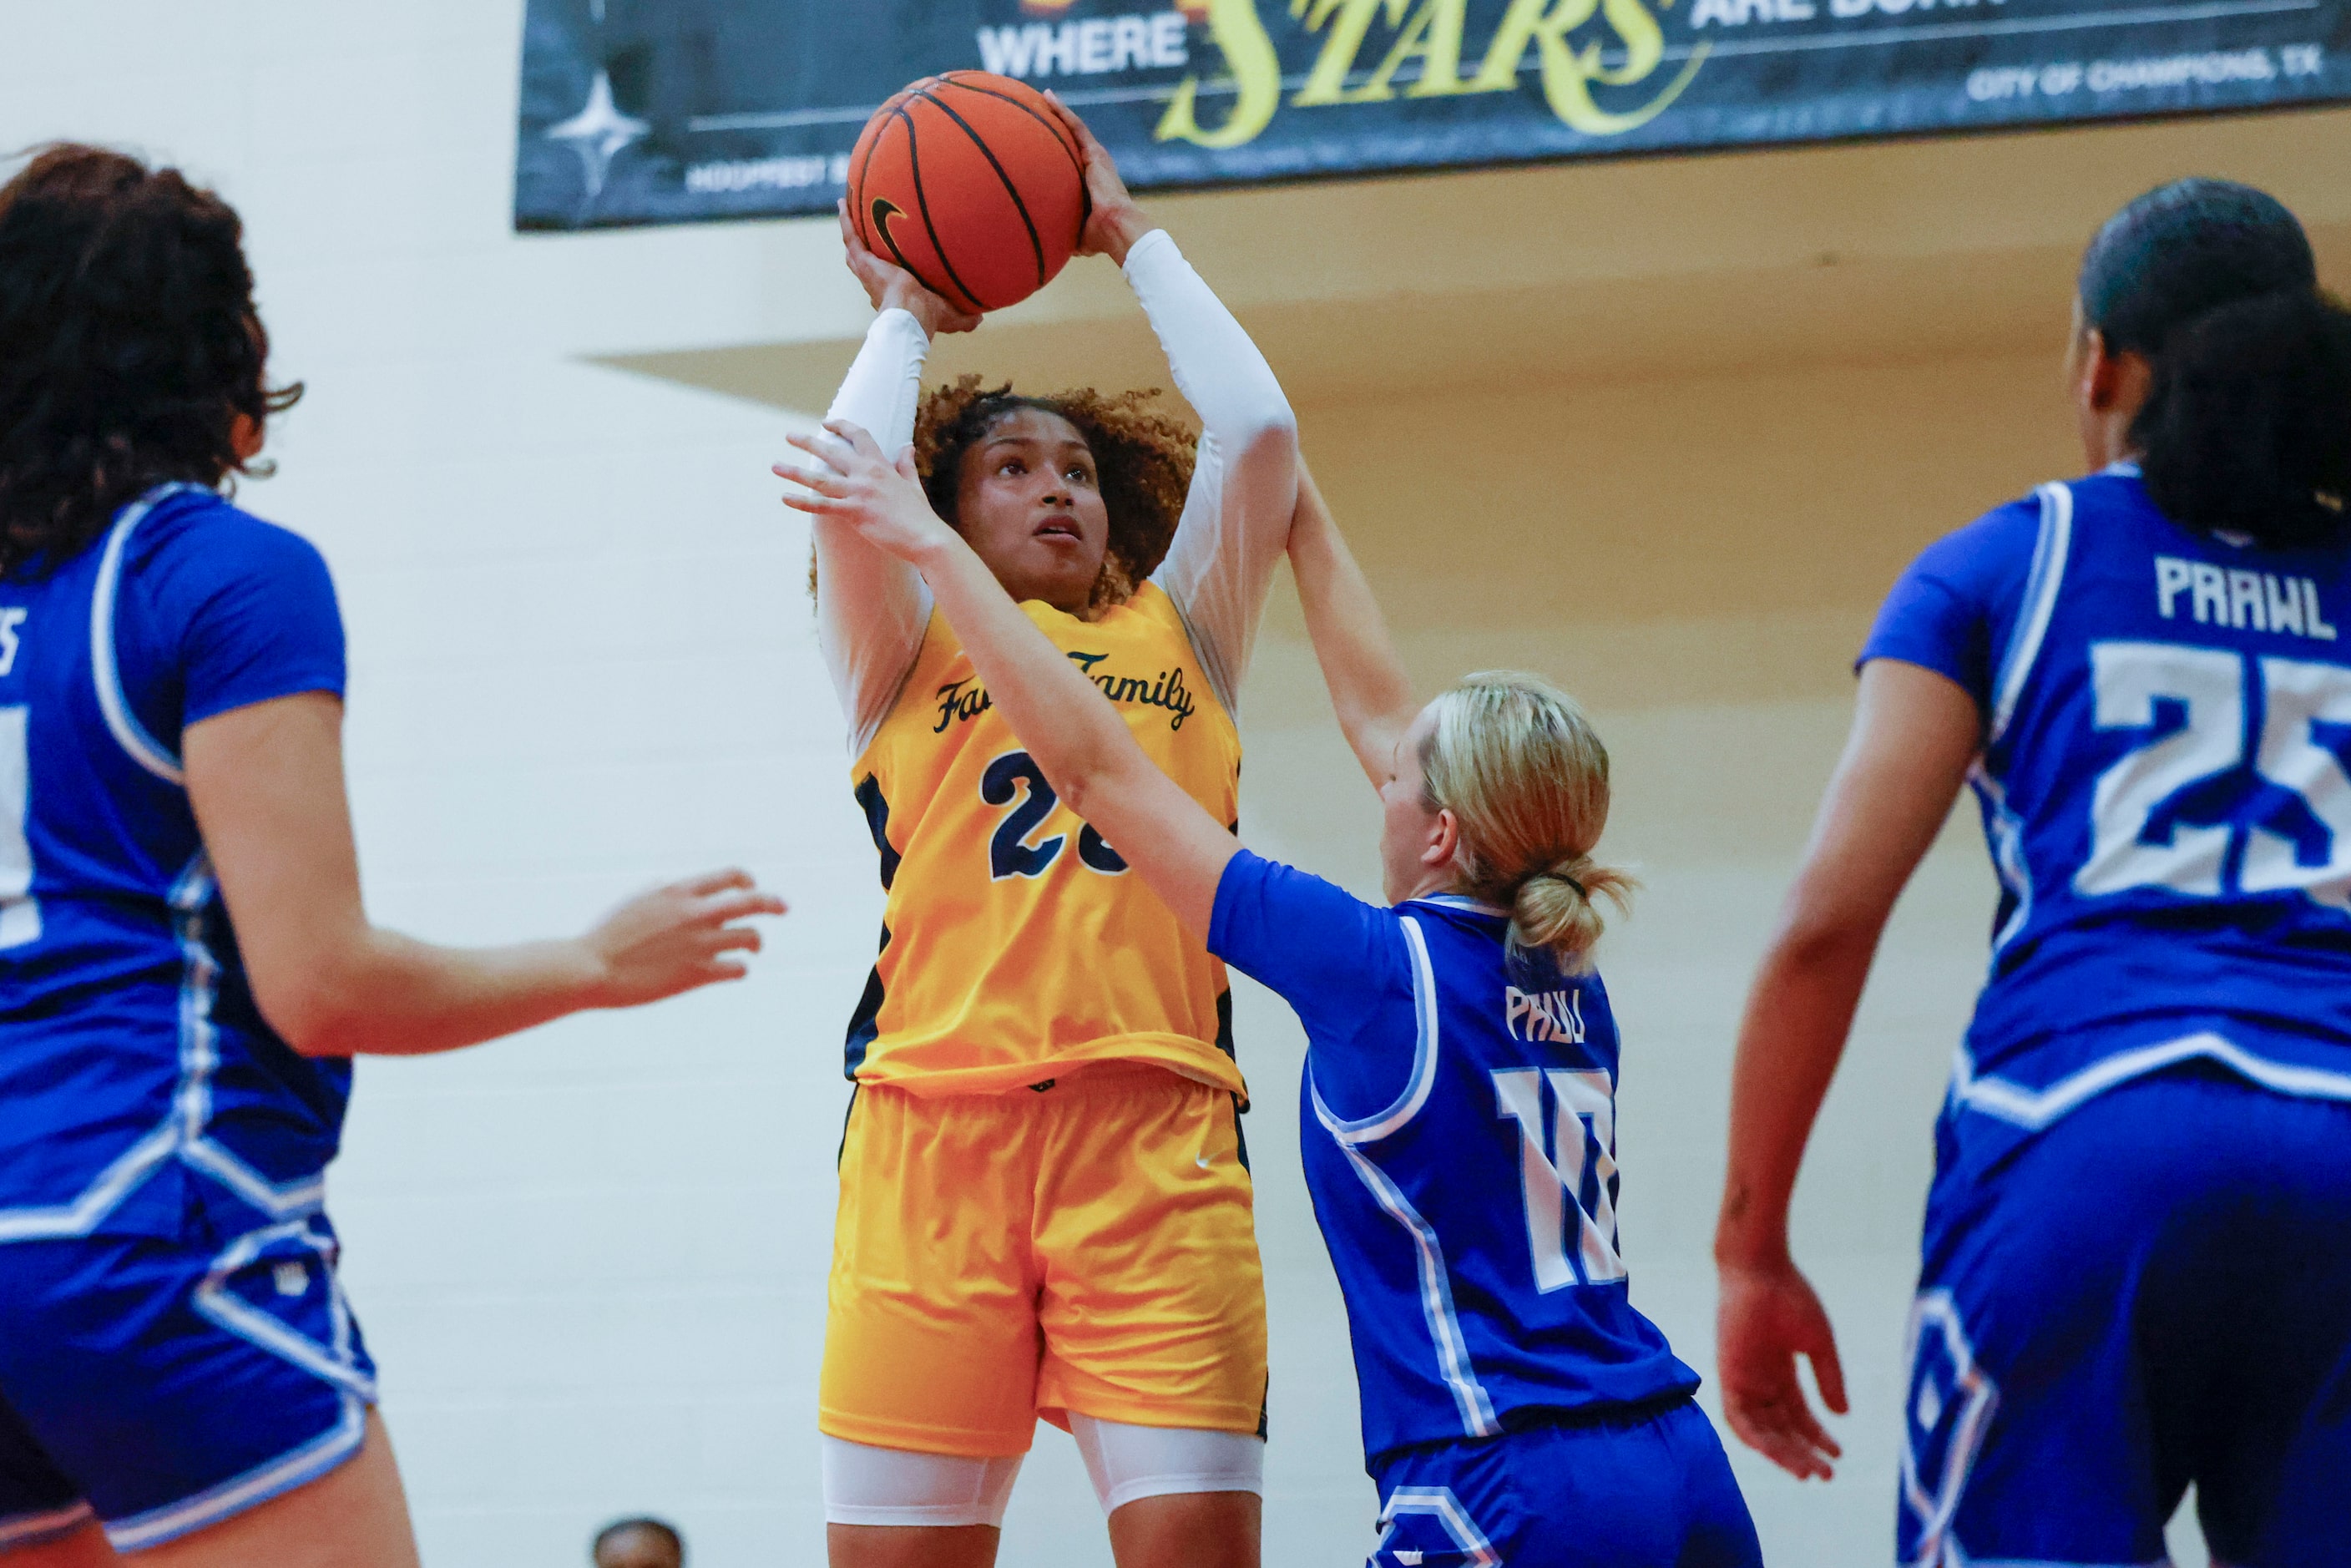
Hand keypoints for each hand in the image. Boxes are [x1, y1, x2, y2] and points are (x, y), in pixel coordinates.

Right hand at [582, 869, 785, 1006]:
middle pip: (752, 901)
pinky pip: (738, 968)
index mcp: (679, 892)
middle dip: (773, 903)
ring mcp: (699, 943)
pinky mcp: (698, 973)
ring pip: (751, 936)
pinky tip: (734, 970)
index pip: (729, 876)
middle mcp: (695, 913)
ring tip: (752, 947)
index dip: (747, 880)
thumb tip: (670, 884)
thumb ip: (659, 892)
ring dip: (755, 942)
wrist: (592, 968)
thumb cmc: (607, 937)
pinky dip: (740, 968)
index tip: (753, 887)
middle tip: (784, 908)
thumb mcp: (634, 903)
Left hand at [777, 419, 957, 564]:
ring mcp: (859, 492)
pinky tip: (784, 497)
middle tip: (788, 436)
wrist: (926, 537)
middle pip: (831, 451)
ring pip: (819, 479)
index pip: (859, 435)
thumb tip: (907, 447)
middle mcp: (867, 474)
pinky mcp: (854, 512)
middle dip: (807, 441)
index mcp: (881, 465)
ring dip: (794, 472)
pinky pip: (822, 506)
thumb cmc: (920, 515)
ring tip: (775, 466)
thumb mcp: (912, 484)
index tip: (826, 423)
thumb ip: (906, 465)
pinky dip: (802, 502)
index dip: (841, 426)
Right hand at [838, 199, 979, 336]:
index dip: (890, 269)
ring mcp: (868, 271)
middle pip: (867, 261)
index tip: (895, 258)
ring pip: (855, 247)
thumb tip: (980, 319)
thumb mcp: (952, 316)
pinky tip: (843, 203)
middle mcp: (877, 282)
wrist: (911, 314)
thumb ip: (966, 317)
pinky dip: (846, 220)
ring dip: (851, 229)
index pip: (889, 279)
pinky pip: (851, 236)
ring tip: (848, 211)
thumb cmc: (930, 318)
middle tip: (865, 230)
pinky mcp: (863, 261)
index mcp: (894, 294)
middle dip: (864, 248)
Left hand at [1042, 91, 1152, 265]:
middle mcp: (1095, 166)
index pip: (1073, 162)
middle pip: (1073, 140)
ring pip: (1073, 128)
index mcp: (1091, 183)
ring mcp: (1096, 157)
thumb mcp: (1076, 233)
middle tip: (1040, 112)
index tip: (1043, 142)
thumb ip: (1062, 229)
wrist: (1117, 228)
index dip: (1060, 151)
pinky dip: (1062, 111)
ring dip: (1058, 112)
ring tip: (1042, 96)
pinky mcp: (1095, 152)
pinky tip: (1047, 97)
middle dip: (1058, 126)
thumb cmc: (1100, 237)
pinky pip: (1075, 126)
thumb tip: (1046, 241)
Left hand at [1716, 1255, 1848, 1480]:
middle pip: (1780, 1428)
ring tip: (1807, 1472)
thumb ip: (1828, 1378)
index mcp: (1780, 1370)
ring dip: (1782, 1453)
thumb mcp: (1818, 1343)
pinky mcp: (1728, 1374)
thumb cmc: (1789, 1295)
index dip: (1817, 1437)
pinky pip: (1736, 1416)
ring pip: (1760, 1429)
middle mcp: (1760, 1379)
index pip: (1798, 1414)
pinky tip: (1774, 1453)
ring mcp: (1743, 1378)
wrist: (1759, 1267)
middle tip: (1826, 1475)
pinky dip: (1753, 1437)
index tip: (1839, 1455)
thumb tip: (1842, 1415)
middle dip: (1803, 1453)